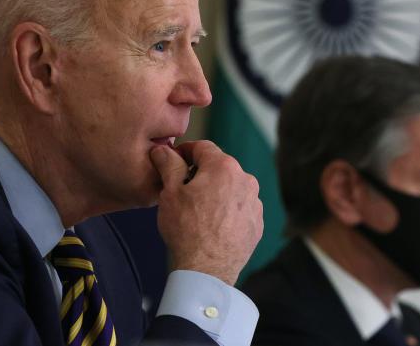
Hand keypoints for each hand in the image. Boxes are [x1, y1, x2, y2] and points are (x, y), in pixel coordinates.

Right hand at [150, 141, 262, 284]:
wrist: (206, 271)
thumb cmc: (186, 230)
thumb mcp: (170, 192)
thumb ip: (169, 164)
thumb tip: (163, 150)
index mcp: (224, 167)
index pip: (202, 148)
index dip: (184, 152)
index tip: (173, 161)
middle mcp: (246, 180)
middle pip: (218, 167)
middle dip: (200, 174)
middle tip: (181, 189)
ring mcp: (254, 203)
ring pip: (230, 188)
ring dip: (215, 192)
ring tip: (197, 210)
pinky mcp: (256, 223)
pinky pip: (239, 208)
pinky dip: (226, 210)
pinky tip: (211, 224)